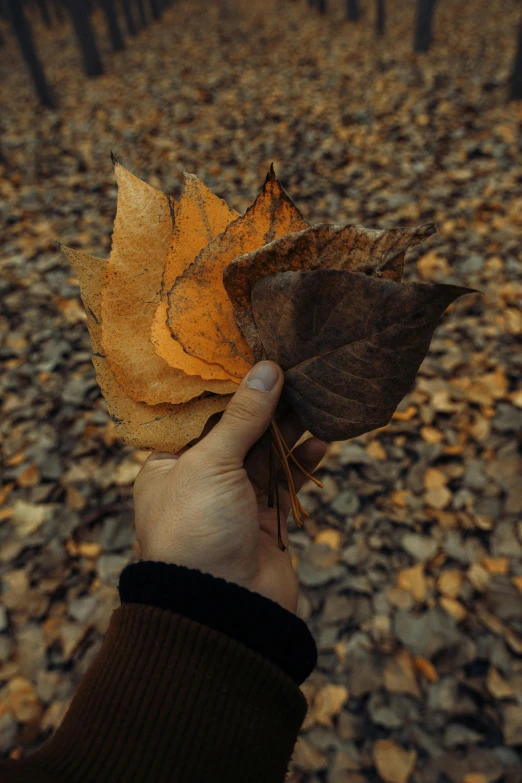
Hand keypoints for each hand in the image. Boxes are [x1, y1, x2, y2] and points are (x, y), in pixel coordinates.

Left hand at [133, 361, 326, 613]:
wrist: (222, 609)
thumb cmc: (198, 529)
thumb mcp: (212, 463)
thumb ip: (242, 417)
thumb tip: (267, 370)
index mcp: (168, 466)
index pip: (198, 417)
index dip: (226, 389)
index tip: (252, 359)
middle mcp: (198, 481)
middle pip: (235, 432)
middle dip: (263, 405)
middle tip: (292, 372)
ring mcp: (233, 501)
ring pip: (264, 455)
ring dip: (288, 431)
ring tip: (313, 400)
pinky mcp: (263, 520)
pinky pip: (284, 483)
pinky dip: (302, 463)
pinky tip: (321, 442)